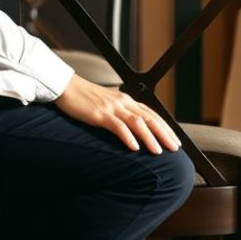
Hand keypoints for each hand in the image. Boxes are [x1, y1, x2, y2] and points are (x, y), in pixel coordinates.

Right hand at [53, 74, 181, 154]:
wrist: (65, 87)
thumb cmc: (83, 98)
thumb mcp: (106, 103)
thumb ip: (119, 112)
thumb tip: (130, 127)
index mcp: (126, 100)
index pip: (151, 114)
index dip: (165, 128)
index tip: (174, 140)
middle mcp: (123, 103)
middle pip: (149, 119)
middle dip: (164, 134)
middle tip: (175, 149)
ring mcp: (111, 108)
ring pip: (137, 123)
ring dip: (150, 138)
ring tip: (158, 152)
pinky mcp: (99, 114)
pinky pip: (117, 126)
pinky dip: (128, 137)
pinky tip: (135, 148)